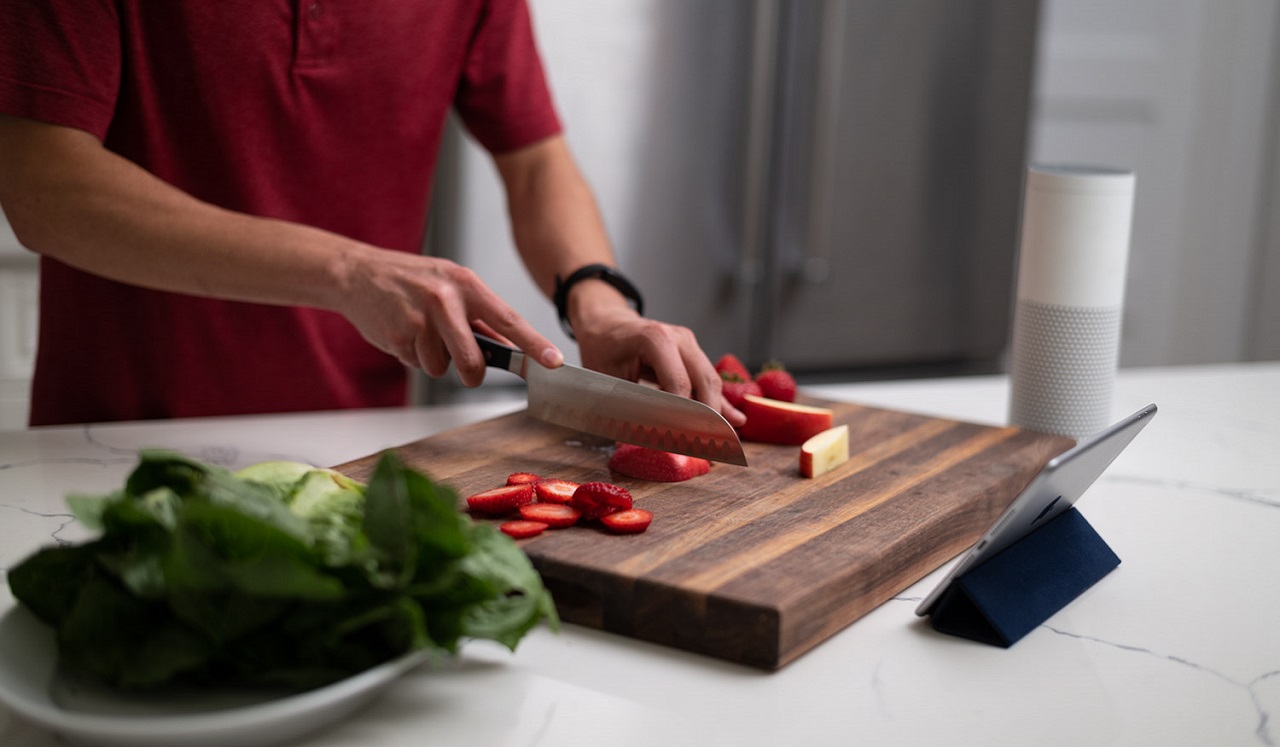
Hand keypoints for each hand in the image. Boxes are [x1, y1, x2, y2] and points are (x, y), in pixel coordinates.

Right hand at [335, 250, 562, 385]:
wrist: (358, 274)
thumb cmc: (410, 280)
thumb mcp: (451, 285)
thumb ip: (479, 316)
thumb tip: (511, 346)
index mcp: (466, 284)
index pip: (509, 319)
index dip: (534, 344)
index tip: (554, 360)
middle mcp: (445, 300)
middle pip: (473, 360)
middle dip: (472, 373)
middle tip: (466, 367)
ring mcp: (420, 319)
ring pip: (443, 367)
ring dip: (434, 360)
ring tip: (421, 332)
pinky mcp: (399, 336)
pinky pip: (418, 364)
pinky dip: (413, 356)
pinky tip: (403, 332)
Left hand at [571, 302, 746, 427]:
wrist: (606, 323)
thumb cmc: (602, 348)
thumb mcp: (606, 378)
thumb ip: (627, 405)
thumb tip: (639, 441)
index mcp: (656, 339)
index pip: (680, 384)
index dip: (683, 416)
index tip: (682, 441)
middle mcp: (679, 338)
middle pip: (705, 381)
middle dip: (709, 417)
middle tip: (708, 446)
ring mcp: (689, 344)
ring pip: (711, 381)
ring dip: (717, 411)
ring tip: (725, 439)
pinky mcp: (692, 354)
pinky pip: (706, 380)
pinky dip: (716, 401)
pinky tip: (733, 419)